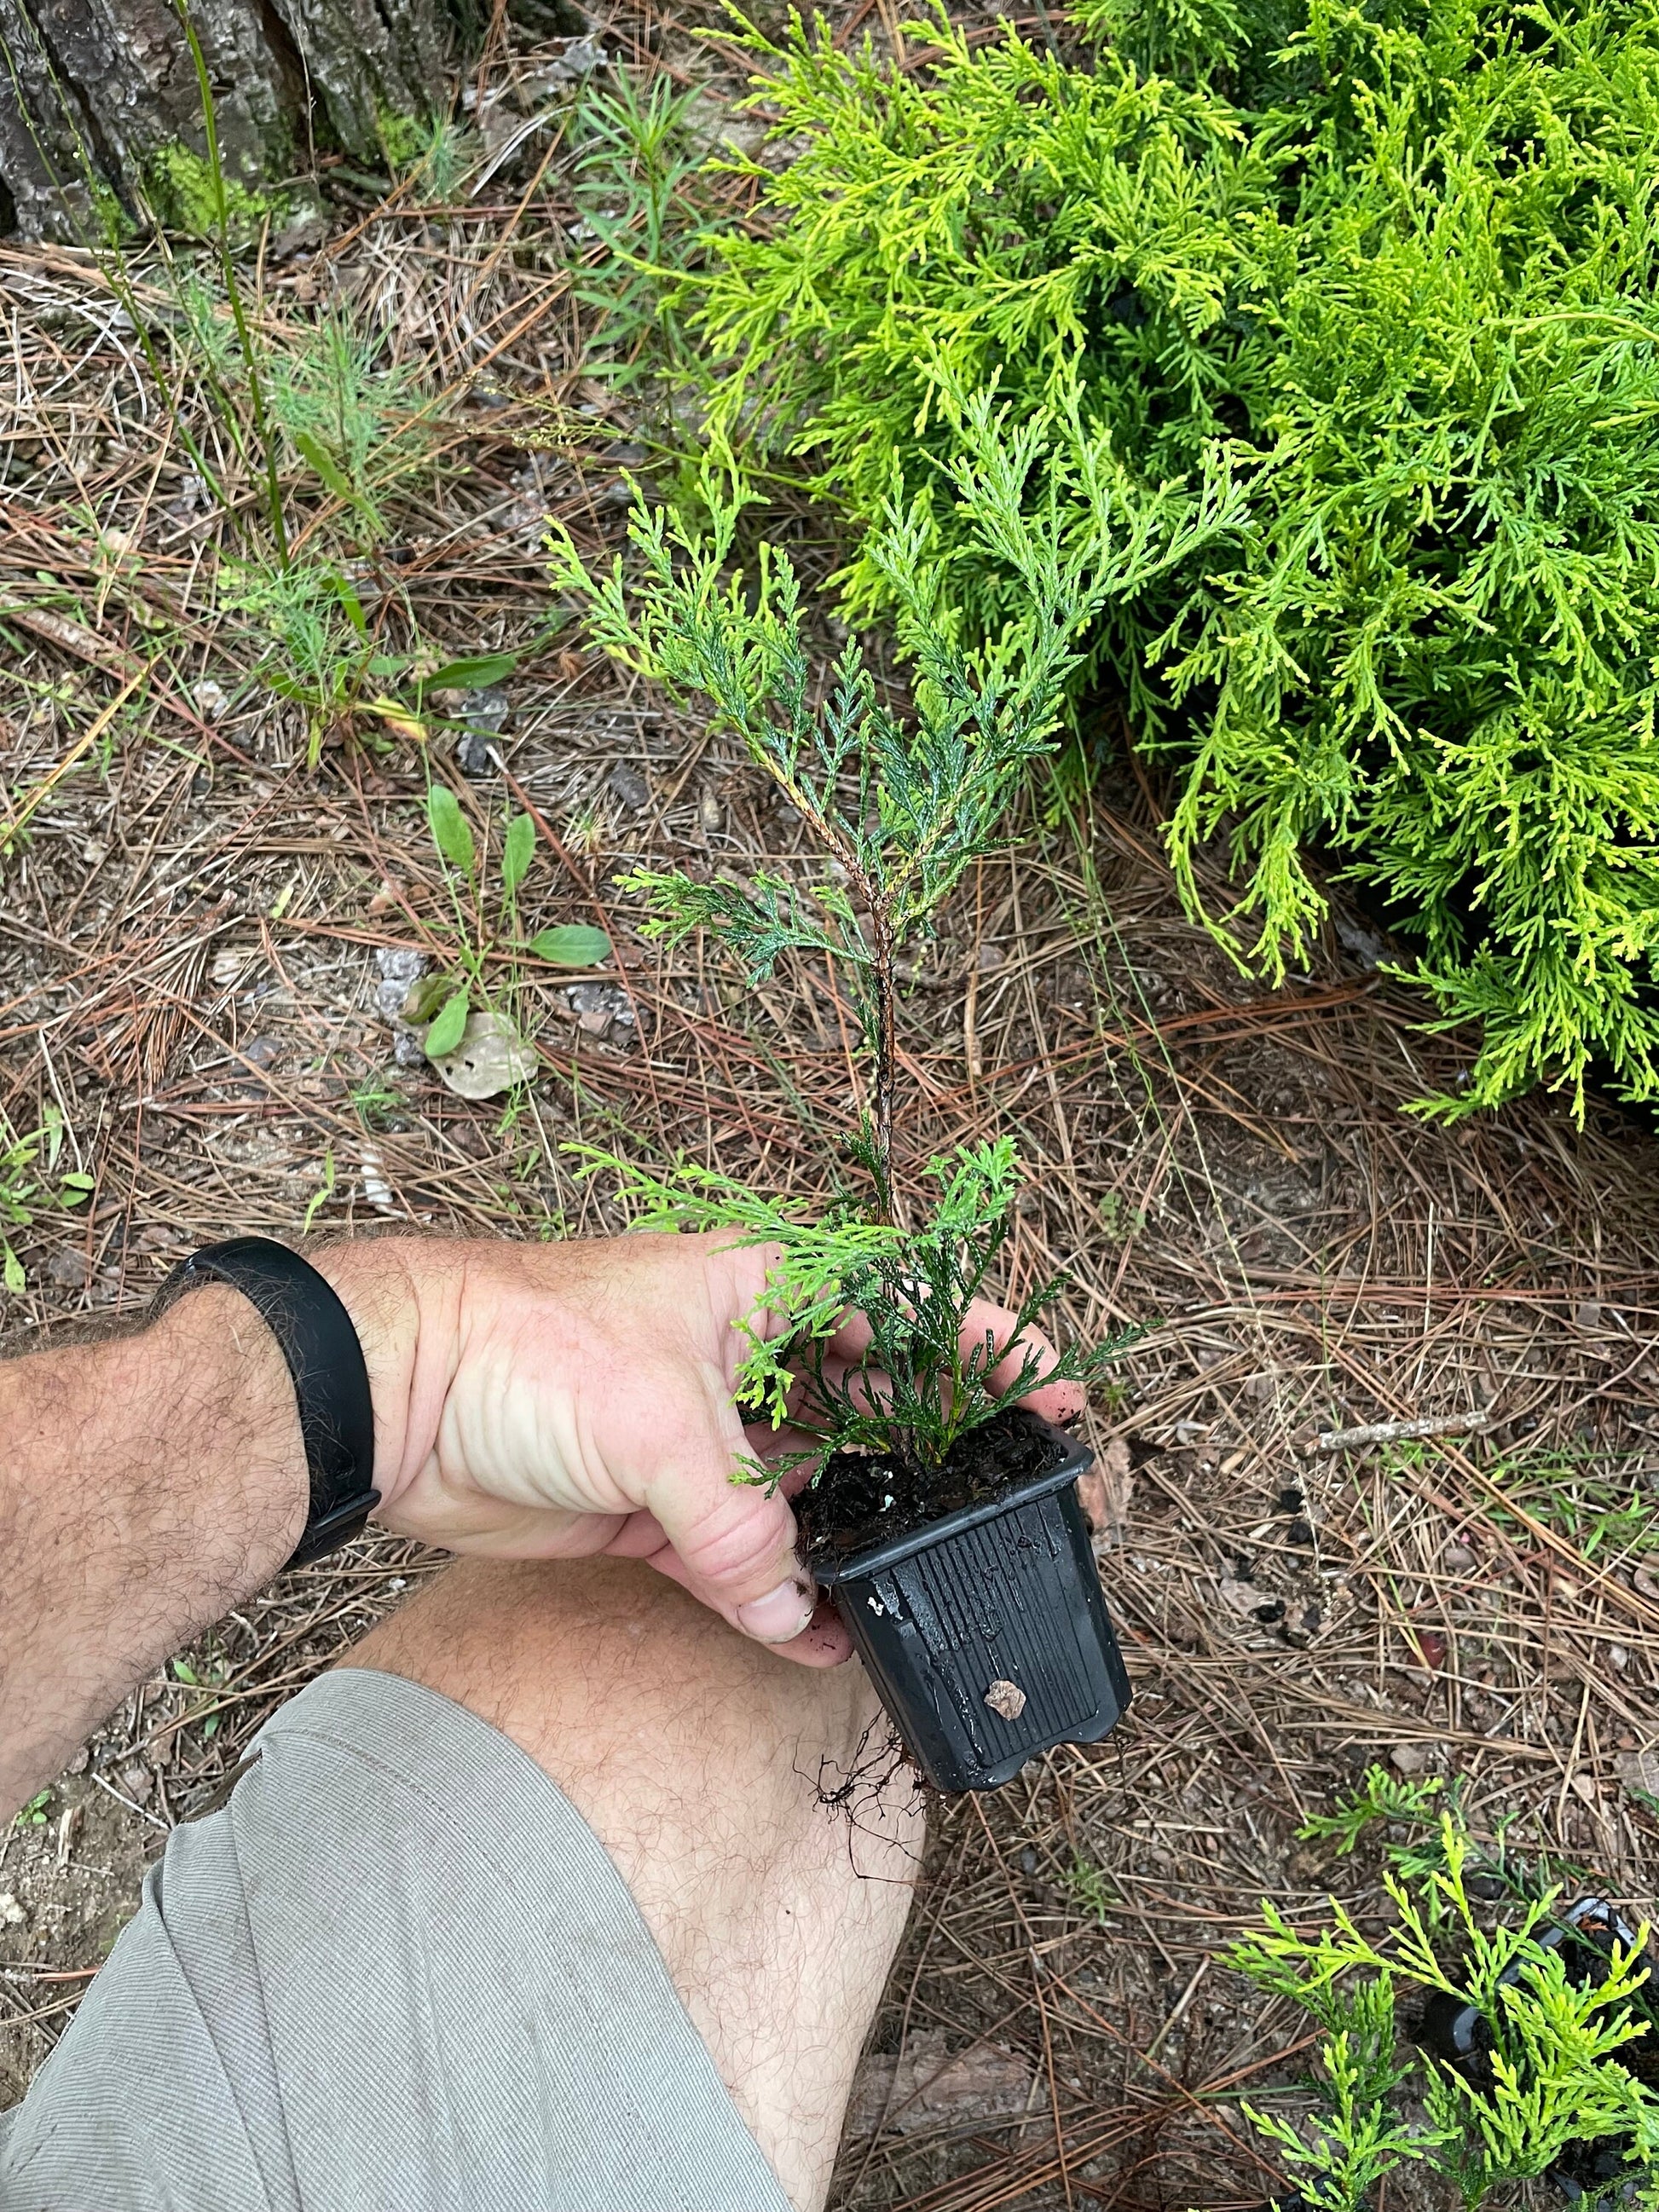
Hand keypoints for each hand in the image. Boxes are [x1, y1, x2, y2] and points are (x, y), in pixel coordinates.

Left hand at [317, 1233, 1084, 1667]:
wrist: (401, 1397)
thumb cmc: (525, 1345)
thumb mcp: (658, 1422)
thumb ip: (741, 1523)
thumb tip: (791, 1611)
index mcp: (763, 1289)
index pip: (902, 1304)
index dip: (984, 1341)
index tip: (1055, 1389)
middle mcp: (748, 1357)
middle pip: (872, 1406)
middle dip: (936, 1457)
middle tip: (1008, 1507)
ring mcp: (709, 1435)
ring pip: (814, 1493)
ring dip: (861, 1544)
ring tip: (927, 1591)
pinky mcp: (664, 1508)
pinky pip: (750, 1558)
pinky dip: (784, 1598)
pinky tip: (827, 1638)